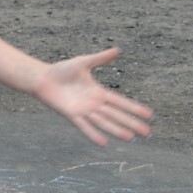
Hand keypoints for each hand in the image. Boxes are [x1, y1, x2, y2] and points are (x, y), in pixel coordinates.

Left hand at [33, 47, 152, 145]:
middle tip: (148, 134)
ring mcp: (83, 110)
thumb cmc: (61, 70)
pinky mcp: (71, 114)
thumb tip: (118, 49)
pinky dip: (93, 134)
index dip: (135, 108)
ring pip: (104, 122)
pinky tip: (104, 143)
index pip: (121, 102)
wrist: (42, 78)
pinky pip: (84, 126)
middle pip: (117, 115)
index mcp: (99, 93)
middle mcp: (94, 104)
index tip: (150, 115)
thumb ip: (101, 58)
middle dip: (132, 123)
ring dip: (117, 130)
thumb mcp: (84, 62)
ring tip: (130, 138)